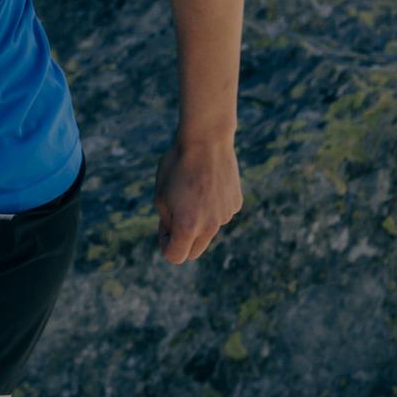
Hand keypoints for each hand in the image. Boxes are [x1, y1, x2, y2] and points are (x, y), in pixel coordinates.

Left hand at [154, 129, 242, 265]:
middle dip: (182, 241)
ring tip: (192, 191)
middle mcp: (210, 226)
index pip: (175, 256)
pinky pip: (220, 214)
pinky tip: (208, 184)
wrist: (206, 139)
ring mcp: (226, 216)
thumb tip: (174, 234)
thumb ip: (167, 221)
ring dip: (198, 221)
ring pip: (208, 231)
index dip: (164, 244)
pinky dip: (212, 207)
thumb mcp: (161, 195)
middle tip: (173, 218)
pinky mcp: (235, 204)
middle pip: (194, 251)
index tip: (163, 227)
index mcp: (188, 226)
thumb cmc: (177, 165)